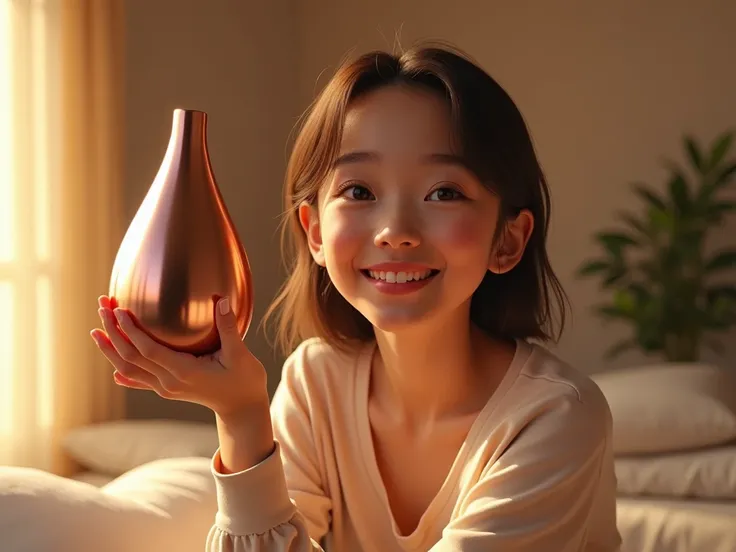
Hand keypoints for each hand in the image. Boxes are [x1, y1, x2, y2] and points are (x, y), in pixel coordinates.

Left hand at [90, 295, 267, 416]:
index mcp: (184, 372)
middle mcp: (170, 382)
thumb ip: (229, 327)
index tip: (119, 310)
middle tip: (102, 307)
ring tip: (97, 331)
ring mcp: (166, 388)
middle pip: (132, 357)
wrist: (242, 408)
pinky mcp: (167, 390)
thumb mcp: (241, 354)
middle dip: (114, 332)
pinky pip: (139, 380)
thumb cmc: (245, 380)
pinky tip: (113, 369)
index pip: (148, 350)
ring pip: (129, 369)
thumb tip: (221, 300)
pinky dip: (123, 372)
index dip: (131, 331)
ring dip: (111, 350)